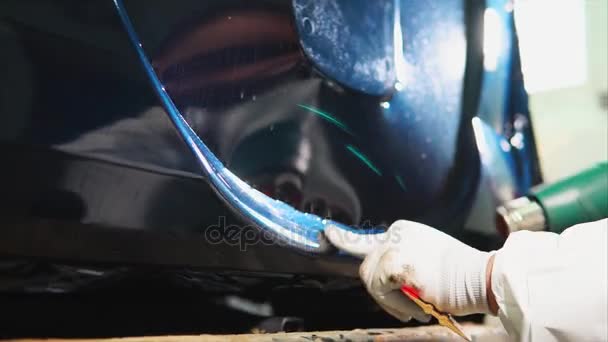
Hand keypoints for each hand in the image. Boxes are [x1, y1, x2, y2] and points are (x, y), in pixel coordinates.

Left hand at [324, 220, 493, 321]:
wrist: (482, 276)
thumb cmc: (458, 275)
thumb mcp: (424, 257)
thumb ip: (398, 260)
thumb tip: (375, 273)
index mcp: (401, 230)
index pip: (365, 238)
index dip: (342, 239)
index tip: (327, 232)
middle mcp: (394, 233)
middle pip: (366, 269)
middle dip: (381, 293)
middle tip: (405, 307)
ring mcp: (394, 247)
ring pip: (371, 282)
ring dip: (392, 303)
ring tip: (418, 306)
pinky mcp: (396, 264)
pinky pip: (382, 291)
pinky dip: (399, 305)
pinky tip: (421, 304)